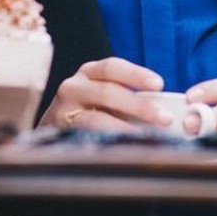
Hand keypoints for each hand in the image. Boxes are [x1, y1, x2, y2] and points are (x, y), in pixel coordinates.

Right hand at [38, 57, 172, 131]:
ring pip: (96, 119)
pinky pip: (86, 139)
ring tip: (147, 137)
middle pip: (108, 92)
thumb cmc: (88, 107)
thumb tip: (164, 107)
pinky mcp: (58, 134)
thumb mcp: (104, 94)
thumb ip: (127, 96)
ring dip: (125, 129)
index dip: (136, 74)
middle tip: (164, 118)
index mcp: (89, 72)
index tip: (159, 84)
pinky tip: (124, 148)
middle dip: (139, 105)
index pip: (113, 67)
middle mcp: (73, 86)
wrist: (51, 127)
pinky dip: (107, 143)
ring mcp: (63, 110)